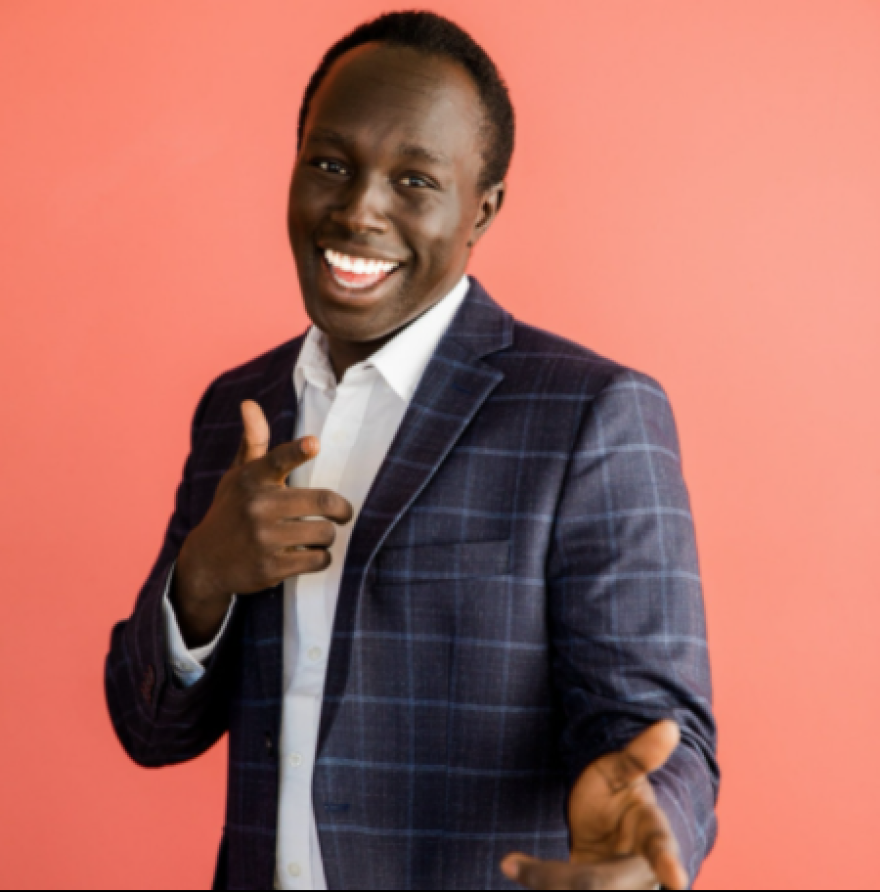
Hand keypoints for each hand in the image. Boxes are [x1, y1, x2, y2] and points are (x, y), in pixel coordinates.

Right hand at [172, 400, 353, 644]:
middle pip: (324, 502)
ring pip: (325, 534)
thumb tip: (249, 403)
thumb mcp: (238, 475)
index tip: (314, 443)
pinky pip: (317, 560)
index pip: (277, 459)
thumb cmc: (232, 509)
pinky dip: (321, 558)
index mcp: (253, 478)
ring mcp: (263, 539)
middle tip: (343, 513)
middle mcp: (258, 507)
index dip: (298, 451)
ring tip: (320, 535)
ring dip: (329, 536)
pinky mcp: (270, 568)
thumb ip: (253, 441)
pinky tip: (310, 555)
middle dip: (342, 510)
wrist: (206, 562)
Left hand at [501, 721, 687, 890]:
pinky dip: (538, 884)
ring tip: (510, 864)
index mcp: (652, 834)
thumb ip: (639, 756)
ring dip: (543, 882)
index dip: (666, 863)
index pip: (660, 848)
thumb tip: (669, 726)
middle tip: (510, 862)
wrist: (606, 823)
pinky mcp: (592, 891)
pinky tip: (513, 867)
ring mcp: (619, 886)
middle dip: (553, 878)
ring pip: (577, 890)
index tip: (676, 880)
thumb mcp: (620, 771)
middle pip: (597, 881)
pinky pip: (566, 891)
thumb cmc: (617, 791)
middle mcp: (640, 872)